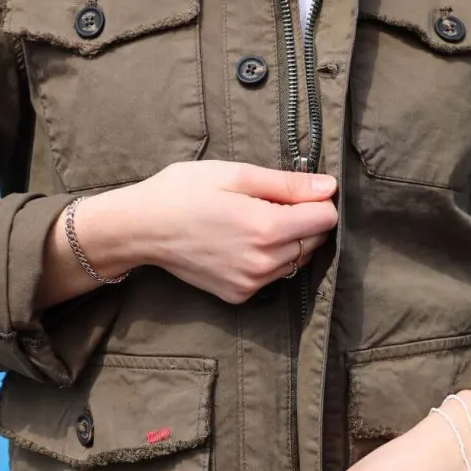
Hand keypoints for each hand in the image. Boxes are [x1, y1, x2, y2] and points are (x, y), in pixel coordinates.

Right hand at [75, 160, 337, 303]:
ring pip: (296, 261)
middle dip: (303, 221)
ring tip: (251, 222)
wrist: (141, 228)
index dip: (316, 200)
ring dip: (288, 242)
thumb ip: (287, 184)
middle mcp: (263, 263)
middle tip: (267, 204)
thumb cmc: (183, 192)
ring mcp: (251, 284)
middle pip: (315, 241)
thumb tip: (329, 187)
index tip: (294, 192)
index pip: (326, 219)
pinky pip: (273, 277)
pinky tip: (240, 243)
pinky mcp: (239, 295)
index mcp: (266, 228)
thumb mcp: (235, 175)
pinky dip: (268, 260)